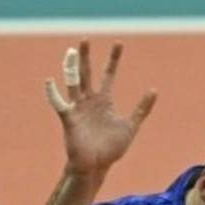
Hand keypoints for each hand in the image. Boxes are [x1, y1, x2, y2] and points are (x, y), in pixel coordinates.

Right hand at [44, 40, 156, 176]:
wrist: (97, 166)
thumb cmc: (112, 148)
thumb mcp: (131, 126)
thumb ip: (141, 108)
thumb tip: (154, 90)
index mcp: (104, 100)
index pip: (108, 74)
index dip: (113, 59)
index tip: (118, 43)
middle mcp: (89, 100)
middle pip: (87, 73)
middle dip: (86, 56)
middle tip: (85, 39)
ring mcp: (78, 108)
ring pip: (73, 82)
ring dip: (71, 68)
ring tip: (70, 52)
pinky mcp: (69, 119)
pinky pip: (59, 103)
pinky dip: (53, 93)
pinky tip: (49, 81)